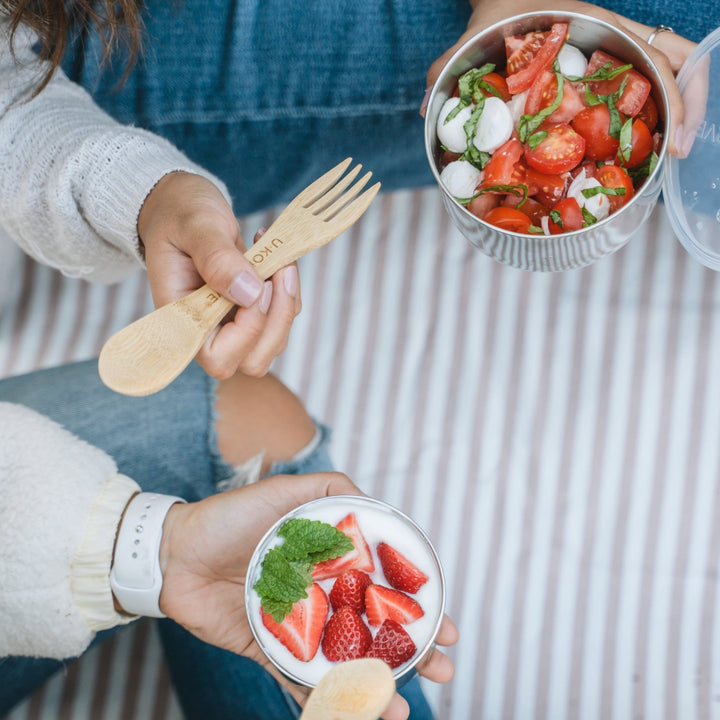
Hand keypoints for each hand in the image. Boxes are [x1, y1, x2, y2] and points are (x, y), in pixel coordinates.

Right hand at [137, 171, 301, 377]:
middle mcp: (206, 333)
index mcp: (182, 321)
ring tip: (278, 257)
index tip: (258, 284)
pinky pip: (283, 318)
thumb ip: (217, 258)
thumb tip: (249, 293)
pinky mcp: (250, 314)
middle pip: (254, 361)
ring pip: (274, 342)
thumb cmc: (179, 214)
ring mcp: (230, 327)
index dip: (247, 331)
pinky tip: (276, 258)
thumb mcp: (195, 226)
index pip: (218, 358)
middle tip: (279, 268)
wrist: (181, 207)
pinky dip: (290, 291)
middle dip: (277, 318)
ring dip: (287, 302)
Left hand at [156, 472, 457, 719]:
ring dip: (377, 686)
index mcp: (331, 562)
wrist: (176, 552)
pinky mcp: (268, 649)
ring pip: (345, 661)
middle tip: (444, 668)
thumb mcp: (287, 491)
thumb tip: (376, 504)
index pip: (385, 587)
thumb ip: (332, 491)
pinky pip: (299, 679)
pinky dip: (325, 700)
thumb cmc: (232, 516)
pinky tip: (352, 713)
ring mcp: (297, 626)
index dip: (420, 607)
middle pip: (375, 629)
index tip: (448, 624)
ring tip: (404, 708)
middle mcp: (321, 595)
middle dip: (414, 652)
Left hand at [423, 0, 696, 154]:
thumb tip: (430, 108)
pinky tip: (644, 150)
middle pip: (676, 68)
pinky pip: (640, 92)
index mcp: (597, 28)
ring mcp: (613, 58)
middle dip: (688, 110)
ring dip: (676, 116)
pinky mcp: (605, 74)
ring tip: (669, 161)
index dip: (677, 96)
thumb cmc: (496, 15)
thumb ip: (447, 72)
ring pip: (666, 79)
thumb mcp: (472, 41)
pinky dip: (651, 117)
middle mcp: (613, 44)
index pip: (659, 54)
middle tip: (680, 153)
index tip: (676, 140)